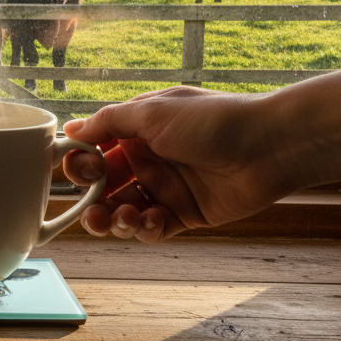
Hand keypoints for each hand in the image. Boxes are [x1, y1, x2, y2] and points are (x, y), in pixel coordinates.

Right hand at [61, 86, 295, 241]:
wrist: (270, 146)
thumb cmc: (213, 120)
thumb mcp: (153, 112)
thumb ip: (108, 122)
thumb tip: (71, 130)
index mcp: (137, 131)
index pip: (93, 152)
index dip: (81, 165)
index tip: (81, 173)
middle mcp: (148, 160)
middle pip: (103, 188)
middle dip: (91, 201)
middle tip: (91, 210)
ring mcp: (166, 188)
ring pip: (123, 211)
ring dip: (114, 220)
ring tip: (122, 219)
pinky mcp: (185, 213)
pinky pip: (152, 227)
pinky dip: (143, 229)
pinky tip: (149, 221)